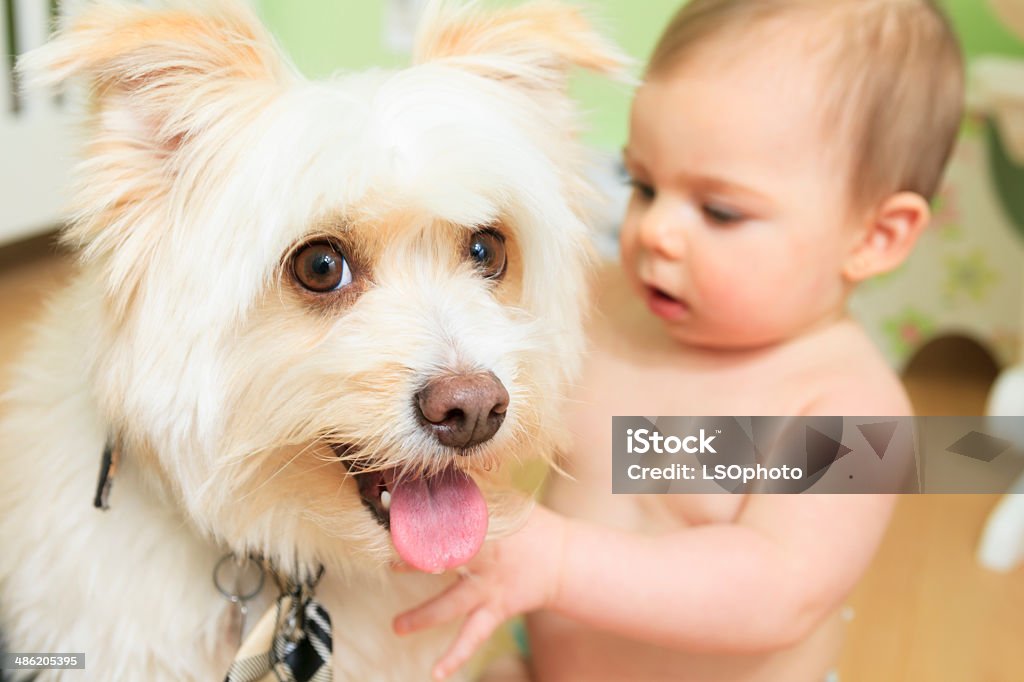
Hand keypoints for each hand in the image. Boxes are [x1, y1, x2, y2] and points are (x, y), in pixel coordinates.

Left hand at [393, 504, 566, 679]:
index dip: (424, 517)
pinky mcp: (494, 610)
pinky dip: (456, 656)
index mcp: (486, 526)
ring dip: (423, 615)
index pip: (450, 519)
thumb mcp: (504, 500)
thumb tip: (441, 471)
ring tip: (397, 626)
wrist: (562, 560)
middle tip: (389, 561)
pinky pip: (474, 637)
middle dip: (416, 561)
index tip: (395, 512)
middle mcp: (485, 559)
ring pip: (452, 604)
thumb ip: (474, 488)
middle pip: (446, 559)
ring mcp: (489, 588)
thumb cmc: (529, 525)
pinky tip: (436, 673)